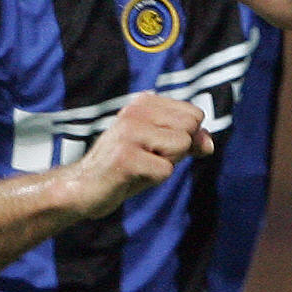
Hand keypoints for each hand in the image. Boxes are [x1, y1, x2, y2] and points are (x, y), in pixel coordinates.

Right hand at [66, 91, 211, 217]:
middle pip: (190, 128)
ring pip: (181, 146)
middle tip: (147, 158)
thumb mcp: (160, 149)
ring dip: (165, 164)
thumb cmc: (126, 168)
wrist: (83, 189)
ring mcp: (128, 132)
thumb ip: (187, 140)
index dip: (185, 137)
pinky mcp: (124, 157)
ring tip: (139, 166)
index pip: (194, 115)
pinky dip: (153, 180)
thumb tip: (209, 144)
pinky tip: (130, 176)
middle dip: (177, 150)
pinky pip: (165, 170)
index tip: (157, 147)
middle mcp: (134, 111)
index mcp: (143, 103)